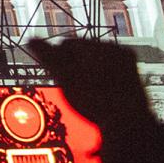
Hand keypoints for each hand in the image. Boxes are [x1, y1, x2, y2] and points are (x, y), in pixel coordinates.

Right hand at [26, 36, 154, 141]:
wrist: (126, 122)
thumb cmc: (95, 100)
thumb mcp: (65, 77)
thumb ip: (47, 56)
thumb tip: (32, 40)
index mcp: (100, 47)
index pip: (67, 44)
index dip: (59, 62)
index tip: (64, 79)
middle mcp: (116, 50)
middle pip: (83, 52)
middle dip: (75, 66)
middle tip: (76, 87)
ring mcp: (126, 62)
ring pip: (96, 61)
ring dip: (88, 73)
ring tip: (88, 91)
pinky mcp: (132, 74)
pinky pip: (109, 69)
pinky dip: (102, 78)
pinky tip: (99, 92)